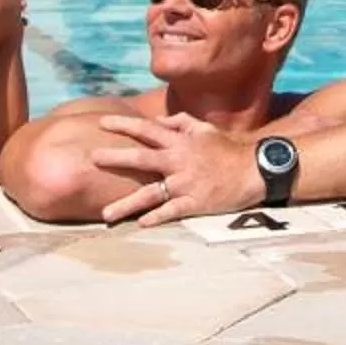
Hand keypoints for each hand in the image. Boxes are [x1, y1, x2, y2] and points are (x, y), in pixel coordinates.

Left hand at [87, 112, 260, 224]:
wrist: (254, 169)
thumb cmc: (228, 148)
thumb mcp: (205, 129)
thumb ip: (181, 122)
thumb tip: (159, 120)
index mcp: (181, 142)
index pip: (147, 129)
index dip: (124, 125)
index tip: (102, 123)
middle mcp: (179, 161)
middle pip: (141, 158)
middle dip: (115, 157)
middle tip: (92, 158)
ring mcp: (185, 183)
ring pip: (150, 194)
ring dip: (126, 204)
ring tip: (105, 215)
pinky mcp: (195, 202)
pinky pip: (171, 211)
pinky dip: (156, 217)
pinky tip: (141, 224)